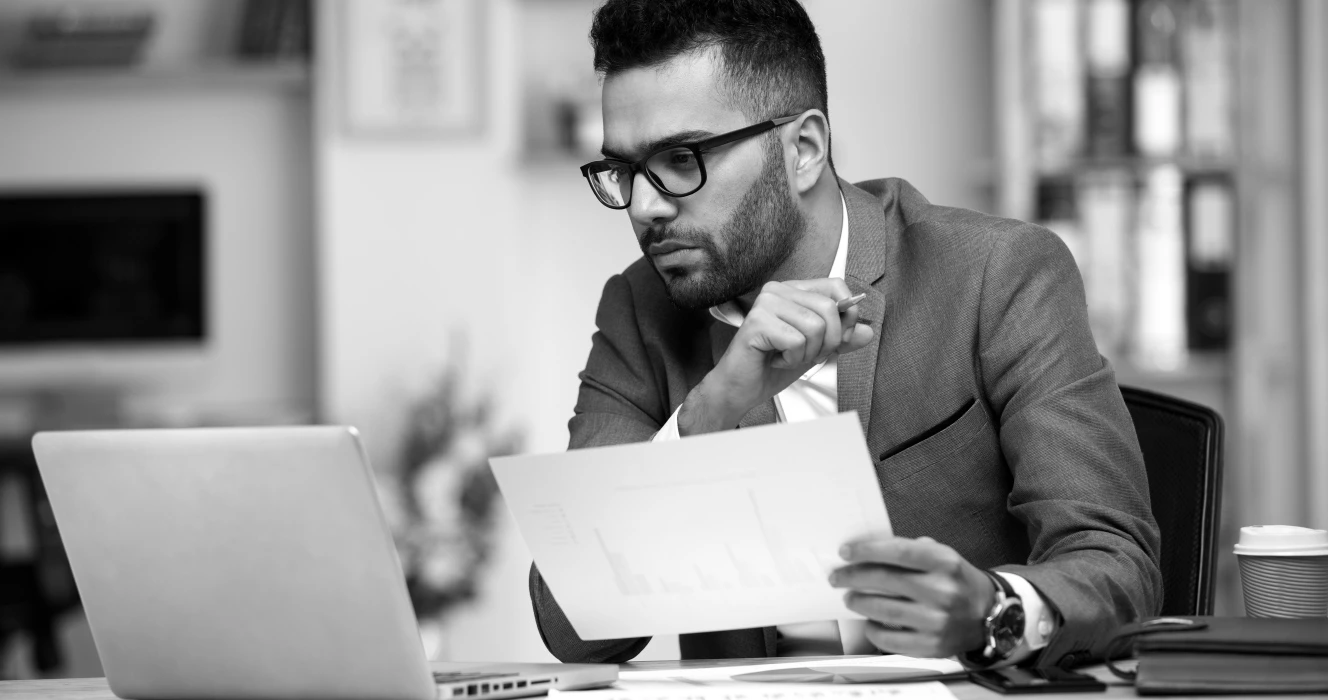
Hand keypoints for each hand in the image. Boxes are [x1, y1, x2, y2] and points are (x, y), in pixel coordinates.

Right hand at [678, 278, 873, 434]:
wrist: (741, 389)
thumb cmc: (772, 366)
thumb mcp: (816, 350)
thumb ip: (841, 339)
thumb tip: (867, 332)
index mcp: (793, 290)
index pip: (835, 286)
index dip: (846, 315)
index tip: (836, 338)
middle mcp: (778, 290)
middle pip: (829, 308)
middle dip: (827, 341)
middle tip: (806, 354)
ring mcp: (766, 304)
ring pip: (815, 326)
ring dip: (808, 352)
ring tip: (787, 356)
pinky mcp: (757, 322)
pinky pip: (797, 340)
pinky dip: (792, 359)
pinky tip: (775, 359)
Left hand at [829, 535, 996, 657]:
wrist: (988, 616)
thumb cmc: (957, 582)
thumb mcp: (943, 556)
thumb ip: (910, 551)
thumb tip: (868, 552)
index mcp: (944, 562)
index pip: (898, 552)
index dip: (867, 551)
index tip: (845, 552)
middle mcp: (942, 591)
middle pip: (885, 580)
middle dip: (853, 577)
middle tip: (838, 577)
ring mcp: (937, 621)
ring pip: (883, 610)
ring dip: (859, 602)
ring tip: (850, 597)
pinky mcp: (931, 645)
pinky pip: (890, 639)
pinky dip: (873, 629)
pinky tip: (869, 621)